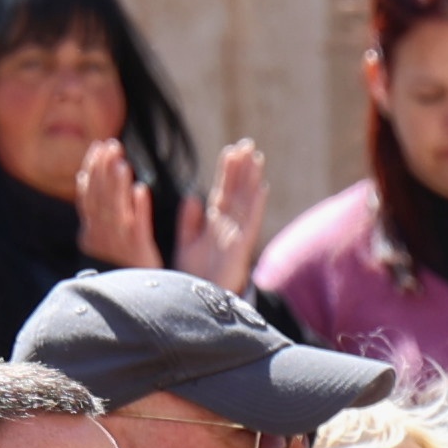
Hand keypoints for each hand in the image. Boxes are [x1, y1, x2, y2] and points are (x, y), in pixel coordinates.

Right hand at [74, 140, 164, 270]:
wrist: (130, 311)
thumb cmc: (121, 273)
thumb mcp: (107, 243)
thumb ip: (106, 216)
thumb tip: (107, 184)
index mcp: (91, 235)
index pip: (88, 198)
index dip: (91, 172)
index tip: (97, 149)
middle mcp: (100, 239)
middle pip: (99, 200)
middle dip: (103, 171)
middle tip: (111, 145)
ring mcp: (117, 248)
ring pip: (114, 212)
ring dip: (117, 186)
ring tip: (122, 162)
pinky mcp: (137, 257)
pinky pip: (136, 230)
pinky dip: (137, 210)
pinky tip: (141, 191)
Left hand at [171, 140, 269, 293]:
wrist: (199, 303)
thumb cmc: (193, 278)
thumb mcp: (186, 245)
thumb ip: (188, 222)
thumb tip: (192, 197)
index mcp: (214, 225)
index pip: (222, 192)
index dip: (227, 172)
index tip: (231, 151)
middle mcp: (227, 228)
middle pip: (236, 192)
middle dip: (241, 169)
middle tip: (247, 144)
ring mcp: (235, 237)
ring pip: (245, 203)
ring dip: (251, 181)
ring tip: (256, 157)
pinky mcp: (240, 249)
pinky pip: (249, 223)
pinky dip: (255, 206)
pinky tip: (261, 188)